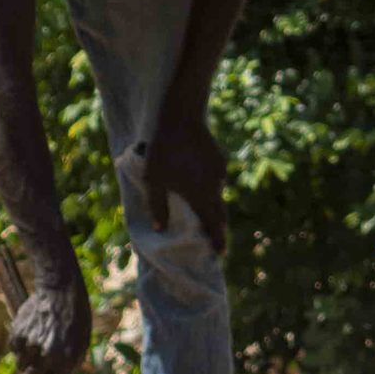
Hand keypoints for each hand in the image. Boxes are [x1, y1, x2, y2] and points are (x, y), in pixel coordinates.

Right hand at [10, 261, 91, 373]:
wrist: (62, 292)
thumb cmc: (75, 322)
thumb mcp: (79, 346)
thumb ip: (67, 368)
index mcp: (66, 361)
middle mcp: (47, 355)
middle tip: (37, 369)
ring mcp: (31, 343)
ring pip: (19, 365)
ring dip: (26, 359)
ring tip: (38, 345)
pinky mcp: (18, 332)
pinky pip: (13, 349)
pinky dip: (20, 345)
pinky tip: (31, 333)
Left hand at [145, 99, 227, 249]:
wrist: (181, 119)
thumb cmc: (162, 152)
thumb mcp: (154, 181)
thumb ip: (158, 207)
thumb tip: (160, 228)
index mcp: (201, 197)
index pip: (213, 225)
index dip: (217, 240)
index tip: (220, 254)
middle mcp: (215, 187)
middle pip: (220, 213)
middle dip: (218, 227)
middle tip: (214, 238)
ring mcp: (220, 173)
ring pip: (217, 194)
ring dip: (212, 204)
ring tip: (203, 211)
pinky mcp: (220, 160)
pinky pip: (216, 179)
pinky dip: (210, 186)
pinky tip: (199, 182)